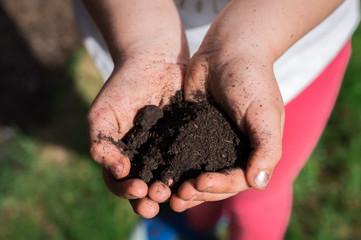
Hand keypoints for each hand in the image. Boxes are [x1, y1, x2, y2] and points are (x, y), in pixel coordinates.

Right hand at [87, 55, 186, 217]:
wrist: (154, 61)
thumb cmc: (123, 86)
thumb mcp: (103, 114)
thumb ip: (101, 143)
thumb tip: (117, 171)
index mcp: (121, 156)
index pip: (120, 183)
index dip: (126, 191)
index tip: (138, 189)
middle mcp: (145, 159)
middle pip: (145, 189)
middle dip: (150, 198)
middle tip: (158, 197)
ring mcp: (168, 152)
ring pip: (169, 180)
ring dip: (171, 191)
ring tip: (176, 192)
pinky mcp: (189, 143)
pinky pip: (191, 162)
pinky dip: (192, 173)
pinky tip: (196, 177)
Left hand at [170, 5, 284, 210]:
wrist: (228, 49)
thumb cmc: (252, 79)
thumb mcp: (264, 112)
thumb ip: (266, 147)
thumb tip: (259, 184)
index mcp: (252, 152)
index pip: (236, 180)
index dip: (219, 187)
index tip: (199, 184)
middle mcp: (230, 152)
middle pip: (213, 183)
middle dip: (197, 192)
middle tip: (178, 196)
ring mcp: (208, 143)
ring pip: (194, 173)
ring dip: (181, 186)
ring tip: (165, 194)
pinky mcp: (189, 132)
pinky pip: (179, 154)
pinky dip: (170, 166)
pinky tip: (157, 173)